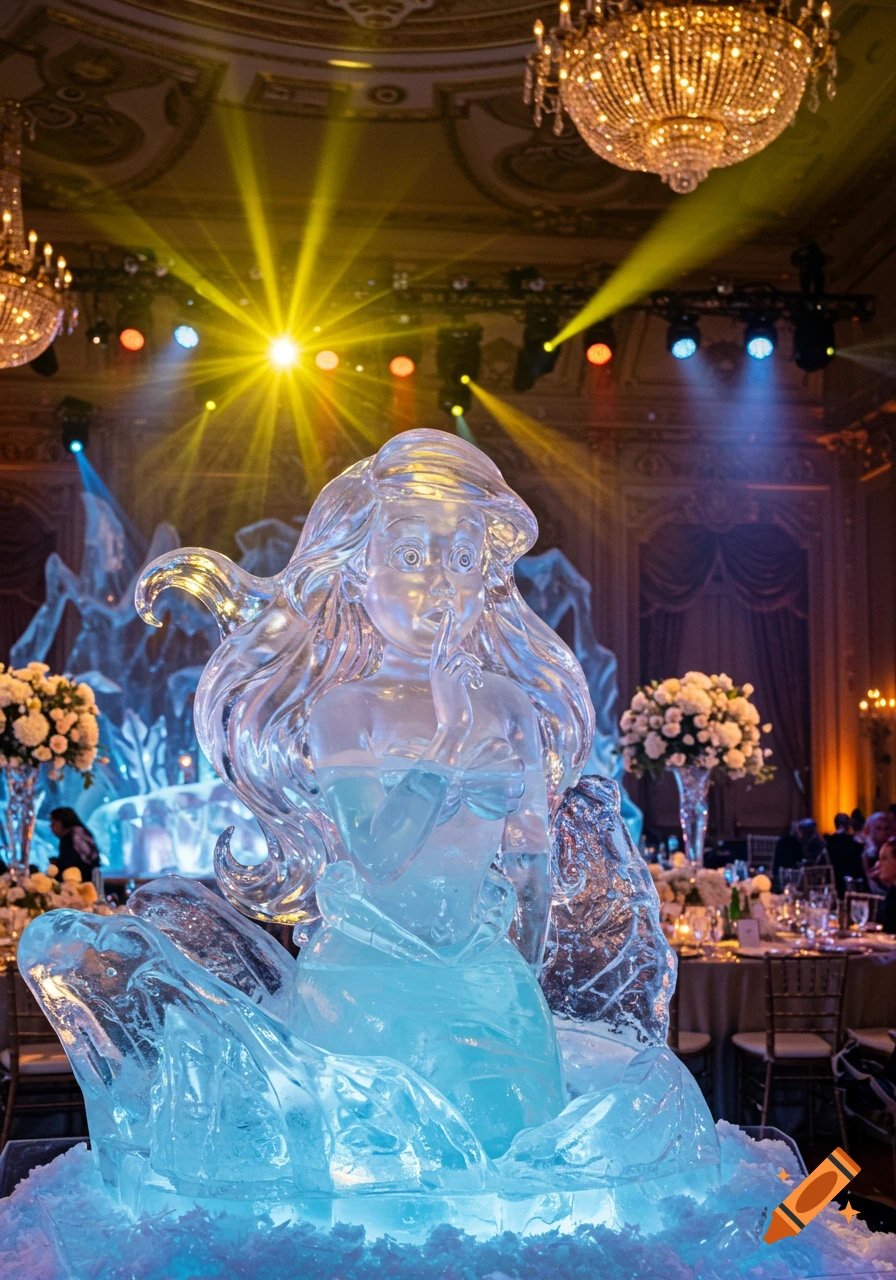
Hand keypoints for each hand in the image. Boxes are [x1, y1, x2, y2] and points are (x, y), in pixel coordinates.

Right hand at [429, 609, 481, 755]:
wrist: (452, 728)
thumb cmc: (455, 710)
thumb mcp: (454, 688)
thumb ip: (456, 673)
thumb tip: (464, 660)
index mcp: (435, 671)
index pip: (439, 646)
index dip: (443, 630)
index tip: (447, 614)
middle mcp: (436, 671)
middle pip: (442, 643)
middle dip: (446, 627)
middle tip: (450, 611)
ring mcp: (443, 676)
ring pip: (461, 656)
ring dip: (473, 665)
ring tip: (476, 678)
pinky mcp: (453, 682)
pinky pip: (467, 667)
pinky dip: (476, 674)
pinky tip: (476, 685)